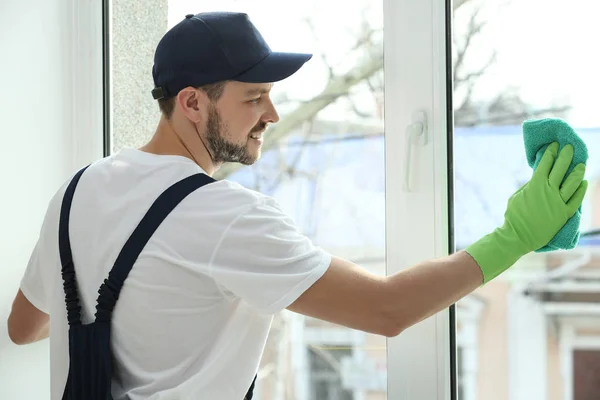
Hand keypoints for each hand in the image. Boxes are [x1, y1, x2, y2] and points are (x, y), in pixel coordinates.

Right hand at [466, 142, 587, 282]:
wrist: (519, 236)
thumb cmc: (514, 216)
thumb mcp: (517, 196)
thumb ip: (529, 186)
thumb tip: (537, 177)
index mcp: (535, 185)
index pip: (546, 164)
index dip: (551, 152)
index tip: (554, 145)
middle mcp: (549, 191)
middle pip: (561, 169)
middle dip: (566, 156)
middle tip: (570, 147)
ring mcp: (558, 202)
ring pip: (572, 183)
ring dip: (577, 171)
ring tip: (581, 164)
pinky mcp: (565, 214)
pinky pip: (576, 200)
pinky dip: (581, 190)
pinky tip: (583, 183)